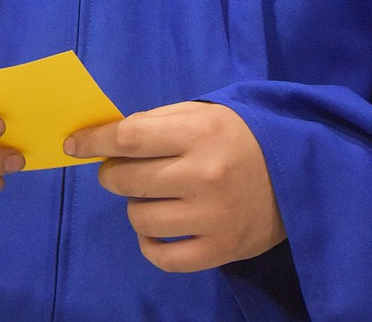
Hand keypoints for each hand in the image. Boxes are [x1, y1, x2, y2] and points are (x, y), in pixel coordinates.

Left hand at [65, 101, 283, 271]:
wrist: (298, 175)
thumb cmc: (240, 137)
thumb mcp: (203, 115)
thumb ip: (158, 122)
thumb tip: (109, 136)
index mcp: (198, 134)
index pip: (130, 138)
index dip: (94, 141)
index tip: (73, 144)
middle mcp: (203, 175)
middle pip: (128, 179)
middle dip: (111, 173)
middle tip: (118, 170)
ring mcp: (211, 217)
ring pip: (140, 218)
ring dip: (134, 206)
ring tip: (150, 196)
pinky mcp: (220, 251)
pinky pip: (163, 257)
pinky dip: (149, 243)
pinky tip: (156, 229)